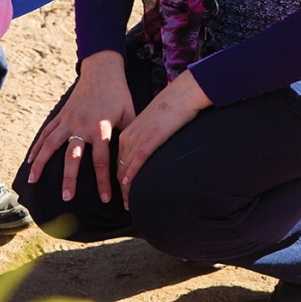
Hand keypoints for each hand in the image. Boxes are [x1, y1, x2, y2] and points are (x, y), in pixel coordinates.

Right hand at [26, 50, 134, 203]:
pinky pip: (47, 133)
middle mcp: (82, 125)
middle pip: (73, 156)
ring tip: (34, 181)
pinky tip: (30, 161)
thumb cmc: (119, 94)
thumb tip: (137, 160)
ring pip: (52, 144)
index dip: (104, 181)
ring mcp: (69, 120)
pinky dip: (37, 147)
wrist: (102, 71)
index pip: (102, 160)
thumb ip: (130, 136)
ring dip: (42, 163)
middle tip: (66, 197)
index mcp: (101, 127)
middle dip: (70, 178)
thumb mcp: (130, 113)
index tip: (105, 199)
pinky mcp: (62, 115)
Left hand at [116, 70, 211, 209]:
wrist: (182, 94)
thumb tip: (147, 157)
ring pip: (127, 167)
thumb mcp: (152, 127)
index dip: (118, 181)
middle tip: (125, 207)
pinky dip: (132, 172)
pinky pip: (138, 158)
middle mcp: (129, 136)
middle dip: (120, 190)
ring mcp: (140, 137)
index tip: (121, 196)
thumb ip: (146, 142)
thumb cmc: (170, 110)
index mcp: (127, 133)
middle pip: (119, 168)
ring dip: (126, 188)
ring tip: (128, 205)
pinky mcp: (152, 137)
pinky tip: (129, 183)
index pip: (118, 162)